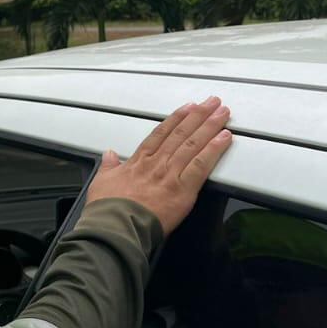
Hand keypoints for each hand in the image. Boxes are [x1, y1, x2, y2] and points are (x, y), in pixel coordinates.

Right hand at [86, 97, 231, 234]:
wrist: (117, 225)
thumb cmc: (108, 208)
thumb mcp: (101, 182)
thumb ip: (108, 166)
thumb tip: (109, 154)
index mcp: (139, 161)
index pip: (160, 134)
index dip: (176, 119)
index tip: (188, 107)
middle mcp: (157, 163)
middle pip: (181, 134)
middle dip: (199, 116)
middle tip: (212, 102)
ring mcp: (171, 174)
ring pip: (193, 144)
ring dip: (210, 126)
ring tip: (222, 113)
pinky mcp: (183, 189)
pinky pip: (201, 164)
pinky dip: (214, 150)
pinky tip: (224, 138)